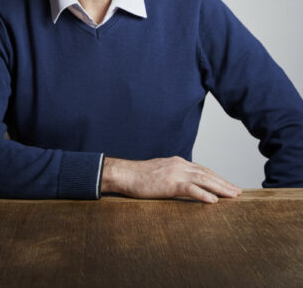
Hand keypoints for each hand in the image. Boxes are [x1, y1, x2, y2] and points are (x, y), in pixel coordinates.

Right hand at [101, 156, 241, 202]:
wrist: (124, 174)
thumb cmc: (138, 177)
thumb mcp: (159, 173)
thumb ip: (172, 177)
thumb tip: (183, 186)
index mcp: (177, 162)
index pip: (202, 169)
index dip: (217, 177)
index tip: (228, 185)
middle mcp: (179, 164)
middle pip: (207, 173)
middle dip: (224, 183)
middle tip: (238, 191)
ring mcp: (175, 172)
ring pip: (203, 179)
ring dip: (220, 188)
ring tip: (233, 196)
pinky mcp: (169, 183)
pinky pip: (190, 188)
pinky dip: (204, 194)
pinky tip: (213, 200)